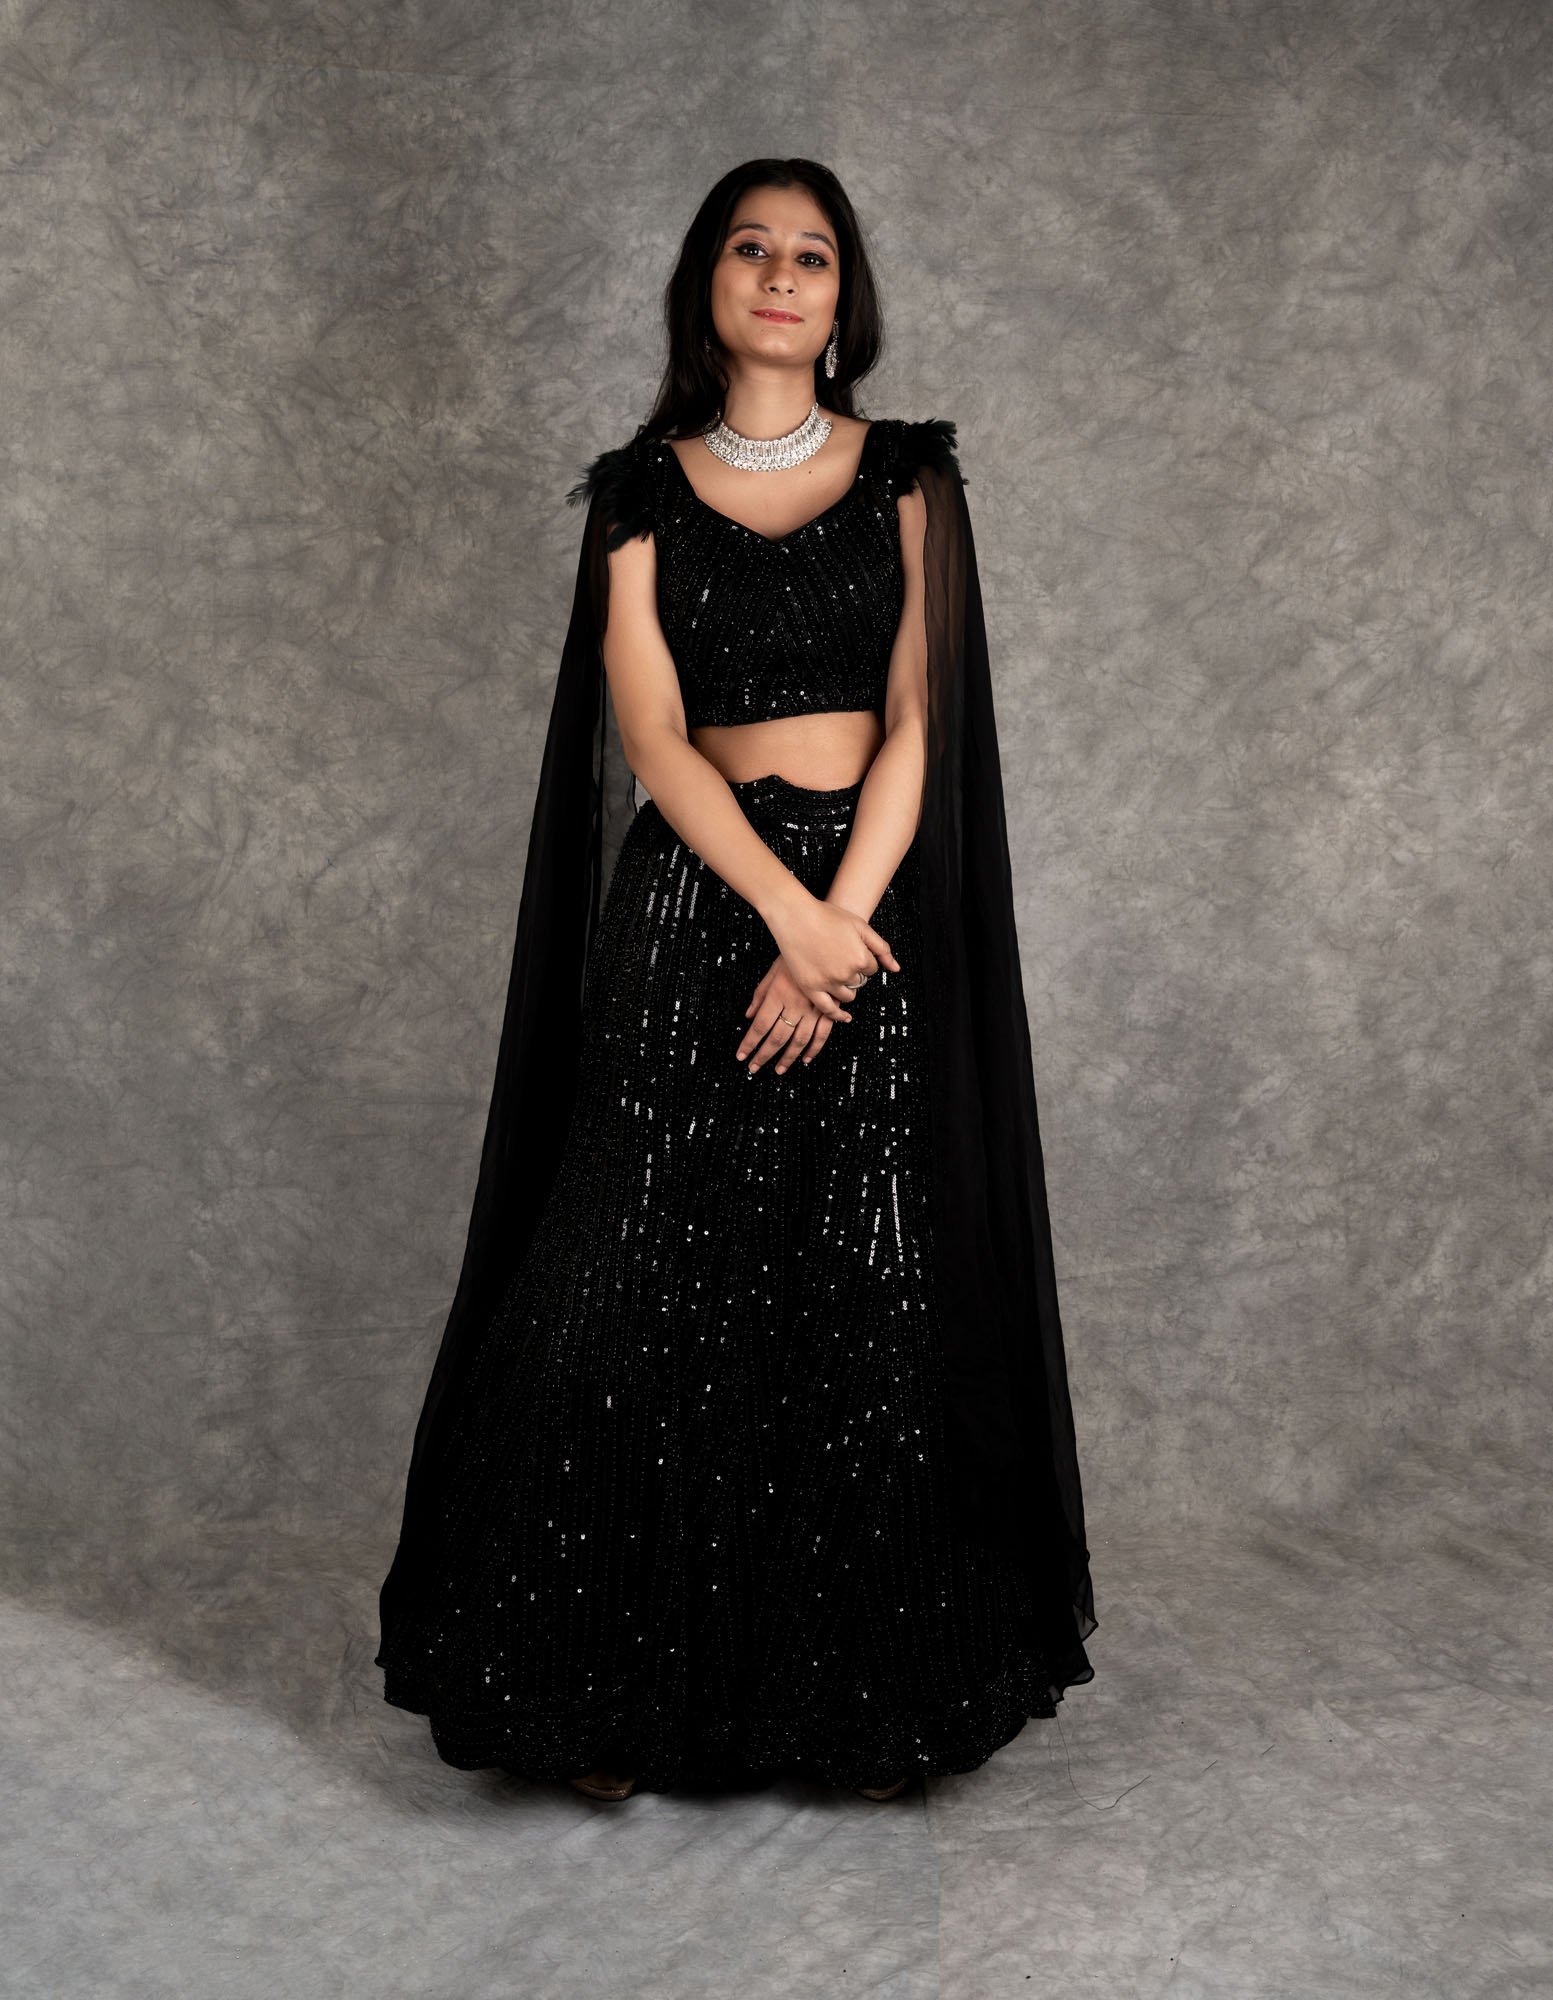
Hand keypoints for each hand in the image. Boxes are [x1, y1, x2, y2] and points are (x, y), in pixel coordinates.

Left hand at [736, 958, 825, 1073]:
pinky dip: (814, 1049)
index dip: (749, 1043)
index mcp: (778, 995)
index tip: (741, 1055)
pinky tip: (806, 1058)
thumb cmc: (794, 957)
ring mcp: (813, 1009)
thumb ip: (760, 996)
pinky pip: (822, 1034)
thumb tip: (748, 1016)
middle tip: (754, 1069)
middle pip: (777, 1037)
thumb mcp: (772, 972)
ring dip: (788, 1058)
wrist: (823, 944)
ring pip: (799, 1040)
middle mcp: (794, 1005)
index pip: (759, 1026)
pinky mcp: (829, 1009)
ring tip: (779, 1070)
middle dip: (764, 1055)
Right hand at [765, 890, 899, 1024]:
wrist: (795, 916)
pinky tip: (845, 1017)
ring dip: (846, 988)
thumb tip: (896, 968)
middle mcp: (846, 973)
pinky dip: (838, 1015)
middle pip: (860, 982)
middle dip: (855, 974)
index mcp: (861, 958)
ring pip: (848, 996)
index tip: (852, 951)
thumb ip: (881, 948)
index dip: (863, 960)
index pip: (872, 969)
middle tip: (841, 958)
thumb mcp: (860, 926)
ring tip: (836, 973)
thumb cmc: (826, 916)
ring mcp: (828, 982)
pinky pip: (828, 1009)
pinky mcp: (811, 988)